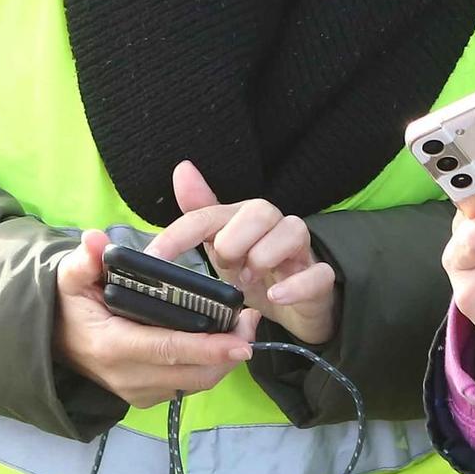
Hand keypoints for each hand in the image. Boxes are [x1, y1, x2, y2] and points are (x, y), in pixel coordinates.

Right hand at [53, 229, 260, 408]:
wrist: (52, 343)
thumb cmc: (69, 306)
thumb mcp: (71, 279)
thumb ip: (85, 260)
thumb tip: (95, 240)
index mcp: (113, 346)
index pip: (168, 349)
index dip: (208, 347)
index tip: (243, 341)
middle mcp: (128, 377)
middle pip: (192, 373)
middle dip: (229, 352)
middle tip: (252, 322)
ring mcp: (138, 392)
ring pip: (195, 384)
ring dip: (224, 361)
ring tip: (244, 328)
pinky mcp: (146, 397)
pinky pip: (187, 387)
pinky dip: (209, 368)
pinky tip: (223, 343)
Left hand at [145, 162, 338, 343]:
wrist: (298, 304)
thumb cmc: (256, 270)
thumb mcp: (222, 247)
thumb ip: (200, 215)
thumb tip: (183, 169)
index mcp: (244, 220)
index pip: (210, 214)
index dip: (180, 233)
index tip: (154, 256)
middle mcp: (275, 227)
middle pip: (260, 210)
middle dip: (235, 239)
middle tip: (225, 266)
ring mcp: (301, 252)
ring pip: (293, 231)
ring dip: (263, 257)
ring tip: (246, 283)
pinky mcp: (320, 279)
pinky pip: (318, 273)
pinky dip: (296, 285)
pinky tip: (276, 296)